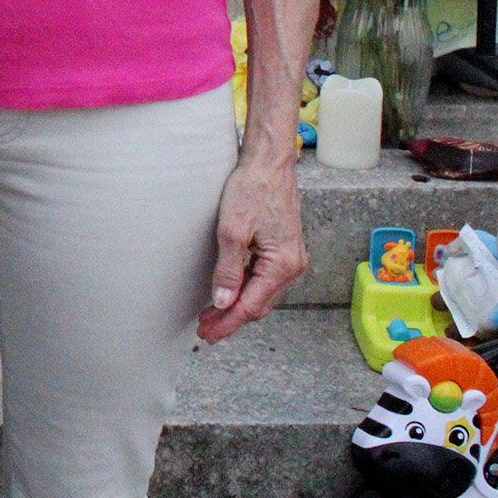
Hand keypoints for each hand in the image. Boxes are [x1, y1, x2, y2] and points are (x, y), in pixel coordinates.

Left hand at [198, 154, 307, 342]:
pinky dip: (247, 291)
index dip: (227, 323)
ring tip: (212, 315)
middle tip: (204, 329)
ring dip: (238, 306)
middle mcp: (293, 266)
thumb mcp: (232, 230)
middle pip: (259, 305)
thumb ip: (228, 270)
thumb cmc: (252, 189)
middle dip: (231, 318)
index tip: (207, 334)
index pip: (251, 306)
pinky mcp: (286, 250)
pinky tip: (230, 292)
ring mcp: (292, 258)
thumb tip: (222, 302)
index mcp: (282, 264)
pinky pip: (266, 280)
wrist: (270, 163)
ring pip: (263, 294)